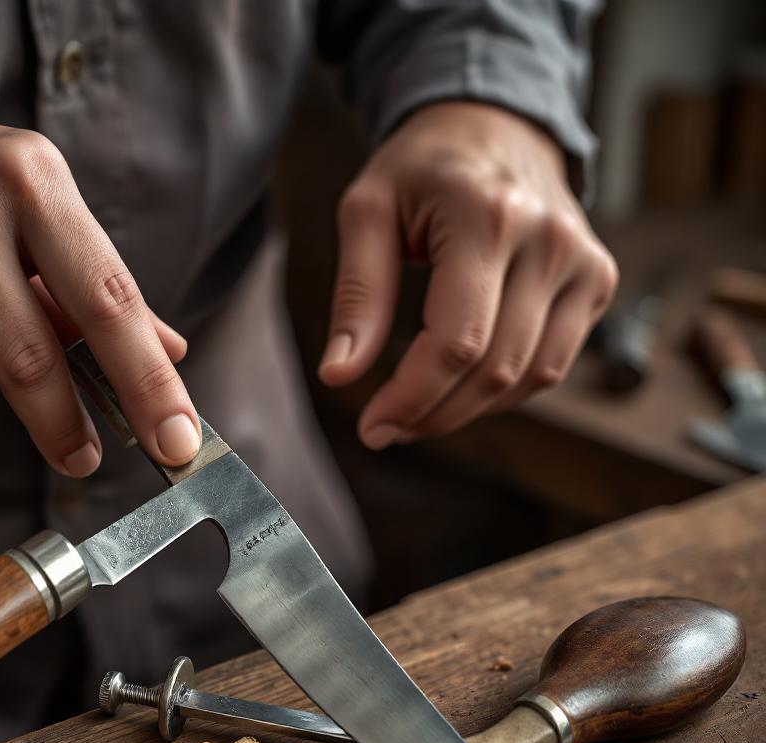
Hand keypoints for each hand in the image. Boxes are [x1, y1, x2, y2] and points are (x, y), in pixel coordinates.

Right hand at [0, 110, 200, 474]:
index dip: (153, 376)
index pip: (112, 293)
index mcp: (34, 178)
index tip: (181, 434)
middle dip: (105, 416)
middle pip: (62, 340)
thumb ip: (93, 284)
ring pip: (9, 371)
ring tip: (68, 447)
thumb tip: (171, 350)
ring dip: (50, 426)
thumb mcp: (27, 214)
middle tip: (127, 459)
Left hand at [319, 102, 617, 447]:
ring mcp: (585, 262)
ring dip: (467, 411)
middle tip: (386, 426)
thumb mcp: (368, 211)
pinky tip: (461, 387)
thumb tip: (338, 375)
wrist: (496, 123)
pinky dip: (503, 392)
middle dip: (432, 414)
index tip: (372, 427)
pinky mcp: (598, 281)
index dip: (412, 398)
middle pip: (493, 369)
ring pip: (528, 378)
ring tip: (418, 410)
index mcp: (489, 216)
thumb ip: (357, 295)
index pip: (456, 342)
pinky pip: (551, 365)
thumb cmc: (423, 168)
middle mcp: (550, 241)